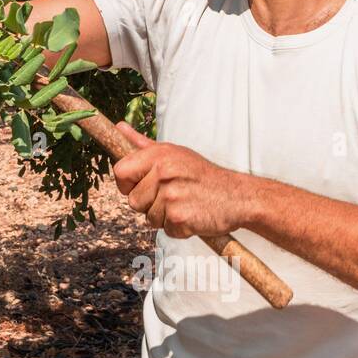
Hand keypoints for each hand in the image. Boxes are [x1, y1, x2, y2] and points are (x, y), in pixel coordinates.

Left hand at [110, 122, 251, 238]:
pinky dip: (178, 228)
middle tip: (173, 197)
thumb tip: (119, 127)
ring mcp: (170, 195)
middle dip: (149, 204)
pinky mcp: (179, 218)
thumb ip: (143, 144)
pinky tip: (192, 216)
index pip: (120, 172)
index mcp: (158, 155)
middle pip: (133, 201)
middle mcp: (163, 172)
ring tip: (185, 204)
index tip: (141, 186)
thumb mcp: (175, 153)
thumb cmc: (202, 175)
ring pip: (148, 218)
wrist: (239, 196)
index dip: (127, 184)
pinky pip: (165, 230)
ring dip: (164, 217)